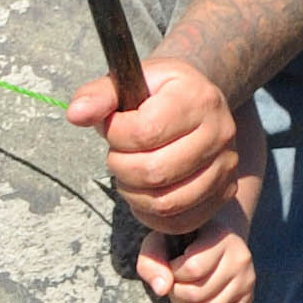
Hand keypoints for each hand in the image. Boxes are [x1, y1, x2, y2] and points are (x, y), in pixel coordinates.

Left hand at [73, 54, 241, 232]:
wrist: (195, 101)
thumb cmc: (157, 94)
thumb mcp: (129, 81)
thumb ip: (99, 96)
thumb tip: (76, 114)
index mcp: (198, 98)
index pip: (145, 132)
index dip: (115, 135)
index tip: (112, 127)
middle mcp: (220, 133)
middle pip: (155, 172)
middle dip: (121, 167)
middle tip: (118, 154)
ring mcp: (226, 166)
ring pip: (167, 202)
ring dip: (133, 193)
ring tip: (130, 172)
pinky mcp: (224, 193)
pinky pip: (179, 221)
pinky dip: (150, 214)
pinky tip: (143, 192)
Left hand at [140, 217, 256, 302]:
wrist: (214, 239)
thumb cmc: (181, 240)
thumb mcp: (159, 242)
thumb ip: (152, 261)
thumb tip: (162, 289)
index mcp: (221, 237)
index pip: (193, 269)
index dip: (173, 275)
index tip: (170, 267)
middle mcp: (240, 258)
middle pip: (198, 294)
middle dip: (176, 295)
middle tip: (172, 286)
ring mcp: (247, 280)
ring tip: (179, 296)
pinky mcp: (248, 298)